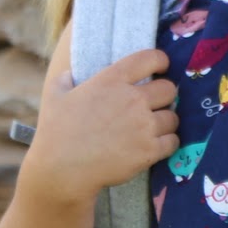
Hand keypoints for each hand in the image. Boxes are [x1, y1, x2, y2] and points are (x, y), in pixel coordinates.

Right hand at [28, 48, 179, 201]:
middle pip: (169, 89)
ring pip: (173, 117)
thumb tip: (67, 76)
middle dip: (165, 95)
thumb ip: (64, 82)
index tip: (161, 68)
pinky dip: (167, 143)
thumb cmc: (56, 132)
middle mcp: (132, 99)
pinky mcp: (149, 150)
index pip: (150, 58)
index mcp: (112, 80)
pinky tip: (156, 145)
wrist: (62, 169)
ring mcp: (143, 125)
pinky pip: (173, 141)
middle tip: (156, 104)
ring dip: (166, 122)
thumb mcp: (55, 97)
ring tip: (154, 128)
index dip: (160, 61)